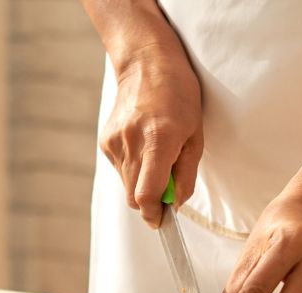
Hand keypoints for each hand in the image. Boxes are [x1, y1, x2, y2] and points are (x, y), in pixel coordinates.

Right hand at [100, 43, 202, 227]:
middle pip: (134, 198)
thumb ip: (186, 174)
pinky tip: (142, 145)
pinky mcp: (105, 142)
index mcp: (159, 140)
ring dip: (142, 183)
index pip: (147, 196)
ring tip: (155, 155)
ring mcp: (115, 143)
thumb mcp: (195, 134)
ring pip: (127, 186)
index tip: (162, 221)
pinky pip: (120, 171)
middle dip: (151, 202)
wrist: (145, 62)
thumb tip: (176, 204)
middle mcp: (132, 143)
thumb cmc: (178, 95)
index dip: (154, 215)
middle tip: (167, 186)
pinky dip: (133, 169)